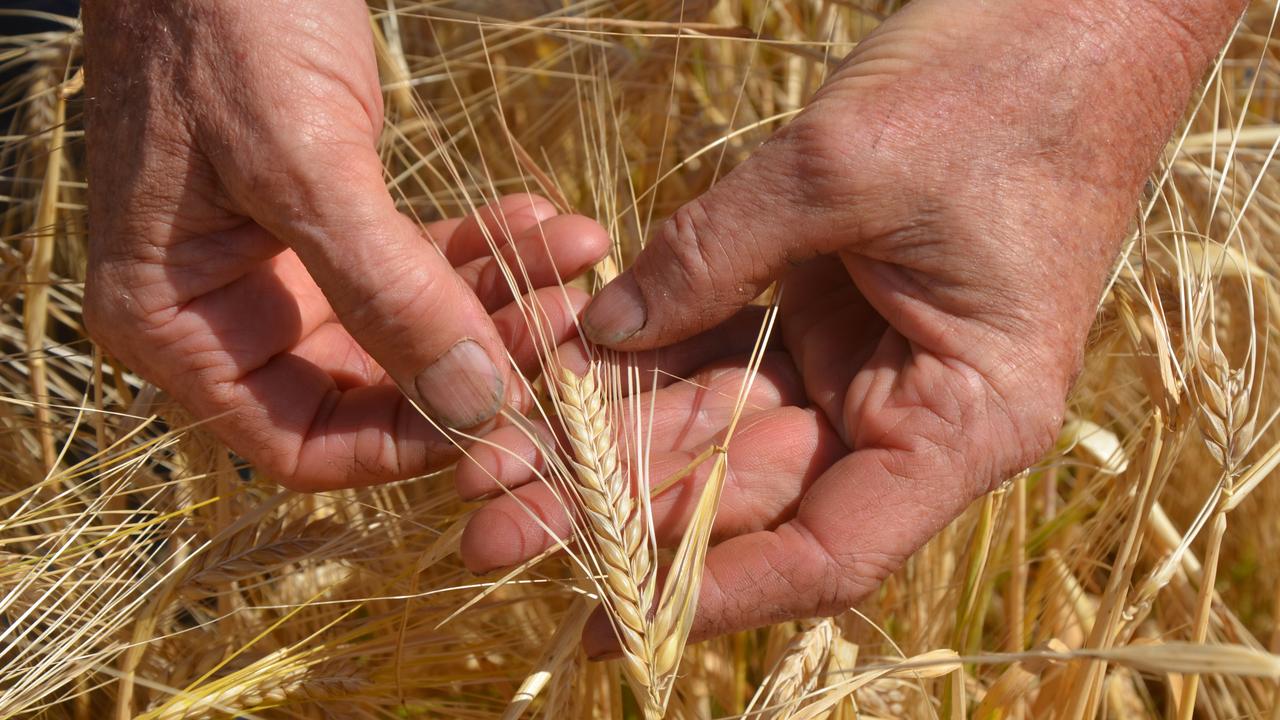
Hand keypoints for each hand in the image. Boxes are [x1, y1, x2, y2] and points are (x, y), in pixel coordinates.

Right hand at [80, 0, 608, 488]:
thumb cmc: (225, 24)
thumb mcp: (301, 162)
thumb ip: (383, 293)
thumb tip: (474, 405)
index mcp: (174, 322)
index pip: (300, 442)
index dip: (408, 445)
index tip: (510, 417)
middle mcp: (226, 312)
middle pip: (373, 388)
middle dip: (478, 360)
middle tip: (571, 324)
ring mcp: (282, 268)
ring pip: (412, 324)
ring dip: (500, 296)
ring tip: (580, 258)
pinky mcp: (331, 222)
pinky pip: (420, 261)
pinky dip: (484, 248)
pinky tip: (550, 224)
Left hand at [458, 0, 1243, 642]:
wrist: (1057, 22)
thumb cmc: (994, 93)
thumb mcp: (840, 170)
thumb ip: (715, 254)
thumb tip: (605, 329)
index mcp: (961, 419)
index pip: (832, 548)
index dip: (718, 590)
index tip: (612, 616)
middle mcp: (907, 412)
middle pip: (751, 494)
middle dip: (624, 512)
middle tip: (500, 527)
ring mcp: (858, 364)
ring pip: (719, 428)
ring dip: (613, 445)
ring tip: (500, 468)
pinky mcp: (821, 314)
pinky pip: (720, 356)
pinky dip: (644, 365)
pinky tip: (556, 380)